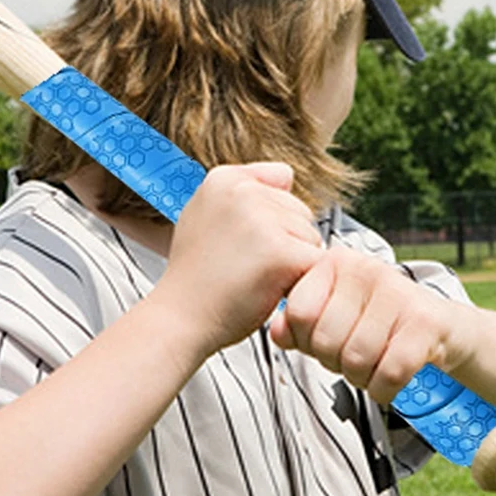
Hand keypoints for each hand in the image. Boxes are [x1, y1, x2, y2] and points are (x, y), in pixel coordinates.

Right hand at [151, 163, 323, 356]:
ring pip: (311, 237)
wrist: (180, 318)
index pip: (281, 180)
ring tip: (254, 276)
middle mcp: (242, 191)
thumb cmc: (196, 277)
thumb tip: (287, 176)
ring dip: (293, 262)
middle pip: (300, 211)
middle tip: (246, 262)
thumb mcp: (203, 214)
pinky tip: (268, 288)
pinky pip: (316, 263)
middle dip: (285, 239)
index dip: (271, 215)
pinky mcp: (282, 252)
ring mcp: (262, 220)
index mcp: (222, 178)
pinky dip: (300, 281)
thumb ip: (243, 190)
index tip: (244, 238)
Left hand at [269, 246, 477, 403]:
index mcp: (335, 262)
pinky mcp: (425, 321)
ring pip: (355, 359)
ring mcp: (397, 292)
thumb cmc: (378, 321)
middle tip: (348, 358)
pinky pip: (389, 372)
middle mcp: (365, 269)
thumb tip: (277, 332)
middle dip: (332, 363)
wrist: (442, 327)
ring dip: (359, 378)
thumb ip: (297, 322)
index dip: (303, 339)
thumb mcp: (332, 314)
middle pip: (324, 340)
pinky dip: (384, 390)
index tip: (317, 342)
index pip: (298, 312)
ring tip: (369, 366)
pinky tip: (387, 381)